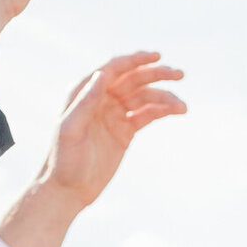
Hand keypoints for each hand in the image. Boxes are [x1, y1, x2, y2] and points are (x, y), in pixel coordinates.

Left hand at [39, 52, 186, 211]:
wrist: (69, 189)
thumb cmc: (63, 159)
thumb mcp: (71, 129)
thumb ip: (86, 101)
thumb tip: (102, 74)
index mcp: (85, 91)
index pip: (114, 69)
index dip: (136, 60)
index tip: (157, 57)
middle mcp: (101, 98)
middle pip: (133, 79)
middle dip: (157, 75)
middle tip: (179, 74)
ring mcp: (115, 114)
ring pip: (144, 98)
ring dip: (164, 97)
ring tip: (182, 106)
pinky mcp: (125, 131)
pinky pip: (146, 115)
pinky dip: (162, 111)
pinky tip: (176, 111)